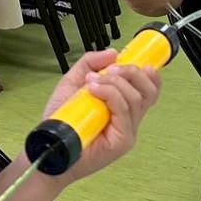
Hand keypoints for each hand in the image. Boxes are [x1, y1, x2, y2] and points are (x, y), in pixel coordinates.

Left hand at [42, 50, 161, 180]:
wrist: (49, 147)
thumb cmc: (62, 121)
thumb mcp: (73, 82)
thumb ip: (90, 64)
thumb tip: (113, 53)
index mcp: (124, 105)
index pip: (150, 88)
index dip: (149, 72)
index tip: (133, 59)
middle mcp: (130, 118)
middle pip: (149, 90)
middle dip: (132, 72)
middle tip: (110, 70)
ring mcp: (128, 131)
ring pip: (136, 98)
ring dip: (115, 83)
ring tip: (93, 82)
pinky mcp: (122, 141)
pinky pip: (124, 111)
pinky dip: (110, 94)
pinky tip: (94, 90)